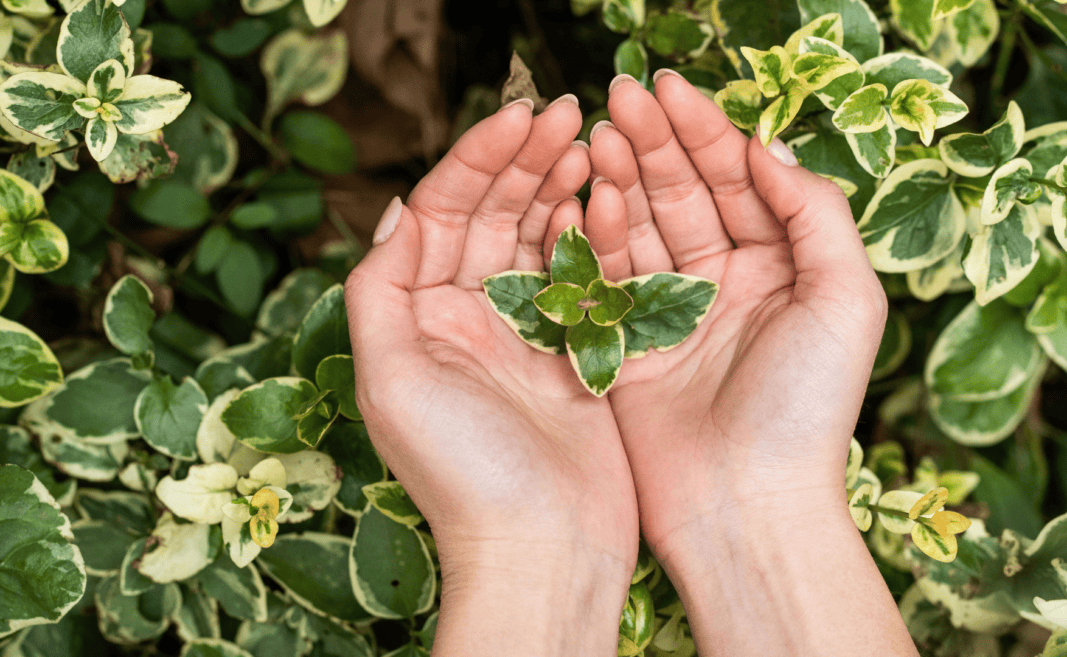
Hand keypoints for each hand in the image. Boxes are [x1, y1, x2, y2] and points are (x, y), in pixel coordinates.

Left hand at [345, 97, 637, 655]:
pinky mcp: (573, 352)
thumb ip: (381, 287)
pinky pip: (578, 276)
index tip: (521, 117)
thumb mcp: (392, 379)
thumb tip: (397, 206)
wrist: (545, 549)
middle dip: (523, 159)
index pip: (443, 211)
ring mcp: (523, 332)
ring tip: (588, 142)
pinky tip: (603, 200)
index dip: (478, 158)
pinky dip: (588, 234)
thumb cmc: (463, 472)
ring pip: (536, 236)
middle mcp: (467, 315)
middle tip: (565, 111)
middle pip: (491, 214)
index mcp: (420, 314)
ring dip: (557, 185)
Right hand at [586, 72, 915, 654]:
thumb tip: (768, 145)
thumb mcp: (844, 299)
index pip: (738, 180)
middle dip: (654, 142)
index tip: (669, 87)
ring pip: (642, 227)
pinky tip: (585, 195)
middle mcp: (725, 283)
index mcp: (782, 268)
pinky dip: (595, 235)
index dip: (706, 131)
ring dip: (620, 178)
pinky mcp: (626, 346)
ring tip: (597, 134)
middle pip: (685, 193)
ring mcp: (671, 313)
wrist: (744, 505)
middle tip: (619, 94)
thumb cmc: (806, 409)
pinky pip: (606, 277)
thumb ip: (816, 212)